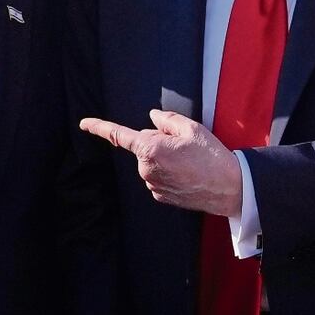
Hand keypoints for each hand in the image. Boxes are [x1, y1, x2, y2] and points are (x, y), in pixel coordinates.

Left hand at [80, 109, 242, 216]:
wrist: (230, 188)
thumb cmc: (212, 156)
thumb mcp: (192, 128)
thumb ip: (166, 120)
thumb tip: (152, 117)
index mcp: (150, 149)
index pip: (118, 135)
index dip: (99, 127)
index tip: (83, 124)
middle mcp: (146, 169)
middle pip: (144, 146)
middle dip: (158, 141)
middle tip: (184, 146)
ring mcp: (152, 185)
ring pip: (151, 162)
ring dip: (164, 158)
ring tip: (190, 161)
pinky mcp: (160, 196)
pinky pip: (158, 177)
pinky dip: (168, 172)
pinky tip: (188, 174)